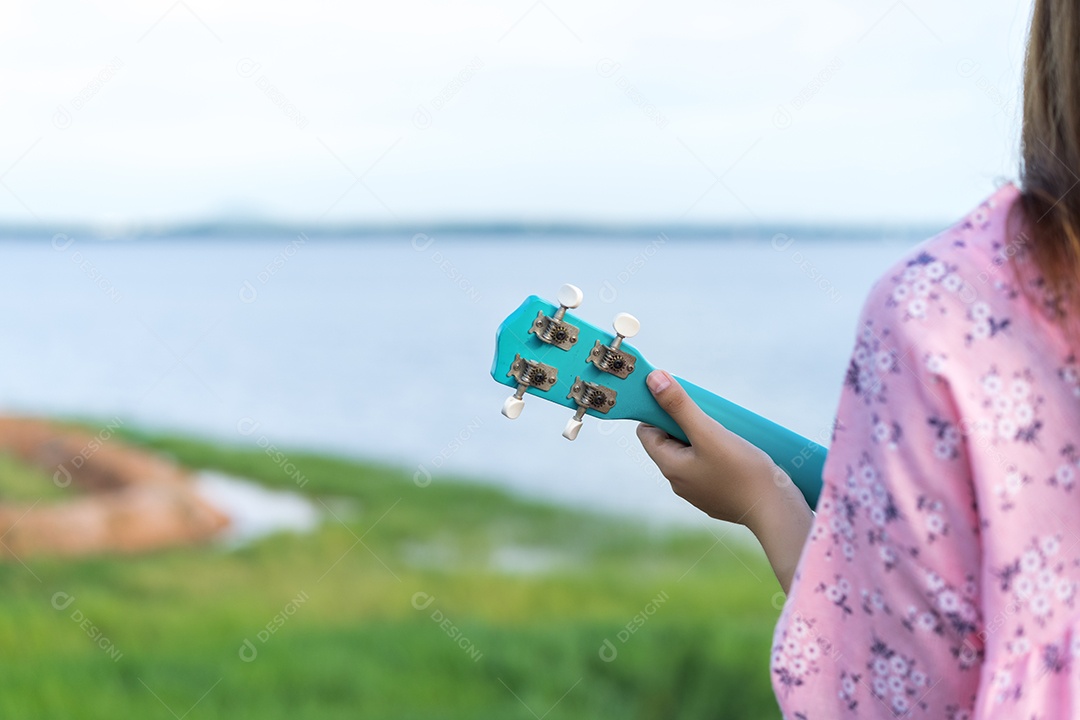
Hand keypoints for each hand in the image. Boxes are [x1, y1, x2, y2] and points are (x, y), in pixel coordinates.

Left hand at [637, 370, 812, 591]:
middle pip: (670, 441)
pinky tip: (736, 447)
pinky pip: (709, 466)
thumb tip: (652, 379)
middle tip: (707, 412)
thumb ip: (679, 406)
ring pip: (691, 453)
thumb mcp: (708, 432)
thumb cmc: (742, 471)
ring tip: (725, 428)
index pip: (647, 432)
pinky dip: (716, 452)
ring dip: (703, 436)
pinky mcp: (719, 495)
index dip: (657, 412)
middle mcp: (679, 481)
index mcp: (670, 467)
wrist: (776, 511)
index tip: (678, 399)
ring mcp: (699, 491)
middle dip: (684, 422)